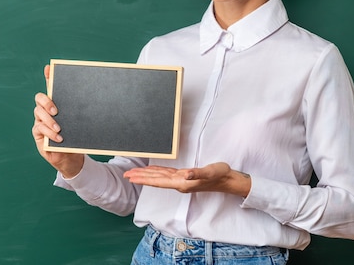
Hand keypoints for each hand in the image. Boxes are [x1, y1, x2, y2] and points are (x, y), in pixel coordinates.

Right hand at [32, 65, 83, 177]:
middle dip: (46, 101)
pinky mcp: (38, 134)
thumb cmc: (78, 136)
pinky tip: (59, 138)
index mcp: (58, 103)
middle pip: (40, 98)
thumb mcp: (83, 122)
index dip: (48, 77)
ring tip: (59, 128)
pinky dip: (49, 133)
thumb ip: (86, 111)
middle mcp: (46, 110)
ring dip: (49, 120)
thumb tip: (102, 96)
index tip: (49, 68)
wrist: (72, 156)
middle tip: (56, 109)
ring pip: (38, 113)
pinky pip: (39, 129)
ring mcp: (40, 121)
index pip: (51, 86)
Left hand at [123, 162, 250, 196]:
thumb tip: (186, 174)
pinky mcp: (185, 176)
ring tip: (134, 173)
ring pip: (159, 177)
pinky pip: (166, 174)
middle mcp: (179, 182)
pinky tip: (152, 171)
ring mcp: (181, 180)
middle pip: (155, 180)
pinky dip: (157, 172)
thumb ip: (197, 173)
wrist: (228, 180)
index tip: (131, 178)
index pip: (158, 181)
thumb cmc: (220, 175)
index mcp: (182, 182)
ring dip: (146, 175)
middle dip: (140, 177)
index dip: (144, 179)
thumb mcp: (210, 172)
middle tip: (125, 175)